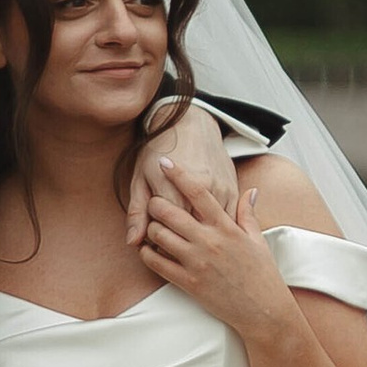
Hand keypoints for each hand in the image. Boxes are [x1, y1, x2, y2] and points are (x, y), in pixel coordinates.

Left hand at [125, 98, 237, 248]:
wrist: (191, 124)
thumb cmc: (158, 149)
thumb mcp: (140, 178)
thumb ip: (138, 212)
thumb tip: (133, 242)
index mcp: (174, 191)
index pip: (165, 230)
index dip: (157, 238)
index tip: (151, 236)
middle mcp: (200, 193)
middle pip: (188, 233)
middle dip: (176, 240)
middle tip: (166, 237)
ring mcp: (220, 193)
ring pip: (210, 230)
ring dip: (197, 236)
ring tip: (184, 234)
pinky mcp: (233, 192)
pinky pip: (226, 222)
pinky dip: (214, 229)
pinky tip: (202, 227)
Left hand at [136, 158, 294, 338]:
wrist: (263, 310)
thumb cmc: (262, 275)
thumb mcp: (258, 241)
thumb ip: (248, 214)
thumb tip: (251, 191)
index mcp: (226, 227)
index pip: (198, 192)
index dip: (179, 174)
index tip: (165, 162)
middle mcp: (209, 241)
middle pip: (170, 211)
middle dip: (156, 203)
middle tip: (154, 202)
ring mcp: (197, 262)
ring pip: (159, 235)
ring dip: (152, 228)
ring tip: (153, 228)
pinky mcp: (188, 283)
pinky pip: (157, 263)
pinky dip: (148, 253)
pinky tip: (150, 250)